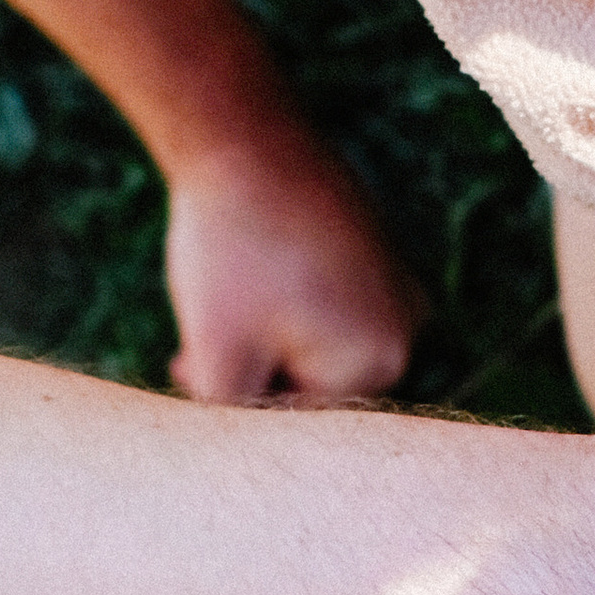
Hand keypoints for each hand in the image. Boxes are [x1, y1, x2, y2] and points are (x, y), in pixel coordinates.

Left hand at [164, 136, 422, 403]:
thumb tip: (235, 458)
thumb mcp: (218, 355)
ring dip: (263, 338)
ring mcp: (397, 283)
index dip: (235, 402)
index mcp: (382, 360)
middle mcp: (408, 326)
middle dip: (252, 371)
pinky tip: (245, 270)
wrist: (243, 137)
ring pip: (315, 342)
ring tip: (219, 300)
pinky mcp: (375, 248)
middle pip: (314, 383)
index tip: (186, 364)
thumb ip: (231, 423)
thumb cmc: (231, 249)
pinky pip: (328, 300)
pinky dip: (282, 300)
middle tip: (190, 345)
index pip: (300, 418)